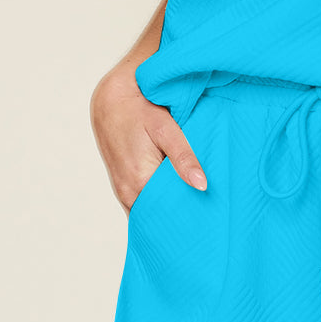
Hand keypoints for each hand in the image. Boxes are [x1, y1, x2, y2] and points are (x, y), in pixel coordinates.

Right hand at [90, 68, 207, 212]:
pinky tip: (175, 199)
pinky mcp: (121, 185)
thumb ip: (183, 158)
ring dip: (168, 213)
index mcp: (140, 182)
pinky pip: (141, 205)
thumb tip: (202, 186)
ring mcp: (122, 191)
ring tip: (194, 211)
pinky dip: (157, 206)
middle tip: (207, 218)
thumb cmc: (139, 110)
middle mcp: (128, 192)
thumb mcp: (166, 129)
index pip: (169, 215)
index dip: (190, 219)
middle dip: (181, 219)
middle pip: (159, 218)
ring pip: (149, 213)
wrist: (110, 100)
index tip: (210, 221)